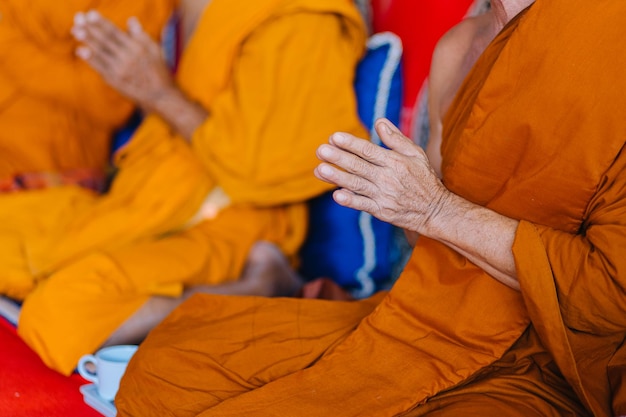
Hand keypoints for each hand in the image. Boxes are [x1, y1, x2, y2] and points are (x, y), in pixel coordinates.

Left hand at [72, 10, 174, 112]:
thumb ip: (142, 35)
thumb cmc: (160, 72)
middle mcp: (128, 57)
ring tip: (75, 30)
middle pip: (106, 40)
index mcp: (137, 48)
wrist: (161, 97)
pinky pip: (100, 68)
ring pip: (101, 52)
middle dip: (91, 28)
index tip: (90, 14)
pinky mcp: (116, 81)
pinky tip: (80, 51)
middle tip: (77, 18)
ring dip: (87, 41)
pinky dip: (90, 59)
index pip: (115, 32)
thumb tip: (131, 20)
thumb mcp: (156, 51)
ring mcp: (121, 70)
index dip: (102, 23)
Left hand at [314, 118, 449, 235]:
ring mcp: (384, 195)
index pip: (368, 150)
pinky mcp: (382, 211)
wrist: (434, 210)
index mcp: (395, 161)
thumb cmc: (423, 178)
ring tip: (320, 169)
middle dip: (338, 158)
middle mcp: (388, 178)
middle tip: (320, 150)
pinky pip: (363, 205)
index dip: (351, 144)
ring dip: (337, 177)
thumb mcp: (415, 154)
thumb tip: (378, 121)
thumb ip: (395, 138)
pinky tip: (337, 195)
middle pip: (359, 166)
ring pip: (357, 184)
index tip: (334, 137)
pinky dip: (350, 201)